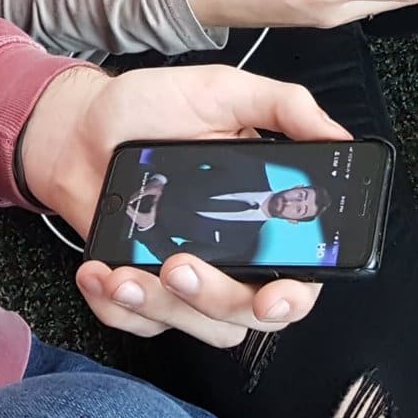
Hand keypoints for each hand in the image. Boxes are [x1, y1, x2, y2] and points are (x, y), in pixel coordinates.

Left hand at [18, 65, 348, 347]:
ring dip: (161, 308)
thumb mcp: (222, 91)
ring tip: (124, 274)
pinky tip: (100, 273)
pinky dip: (118, 308)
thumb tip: (339, 136)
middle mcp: (232, 253)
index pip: (299, 274)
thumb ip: (283, 107)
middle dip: (217, 301)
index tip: (274, 296)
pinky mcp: (142, 290)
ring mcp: (186, 276)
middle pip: (249, 312)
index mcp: (263, 214)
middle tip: (180, 267)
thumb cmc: (152, 108)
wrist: (78, 126)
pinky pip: (141, 325)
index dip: (294, 296)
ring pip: (196, 326)